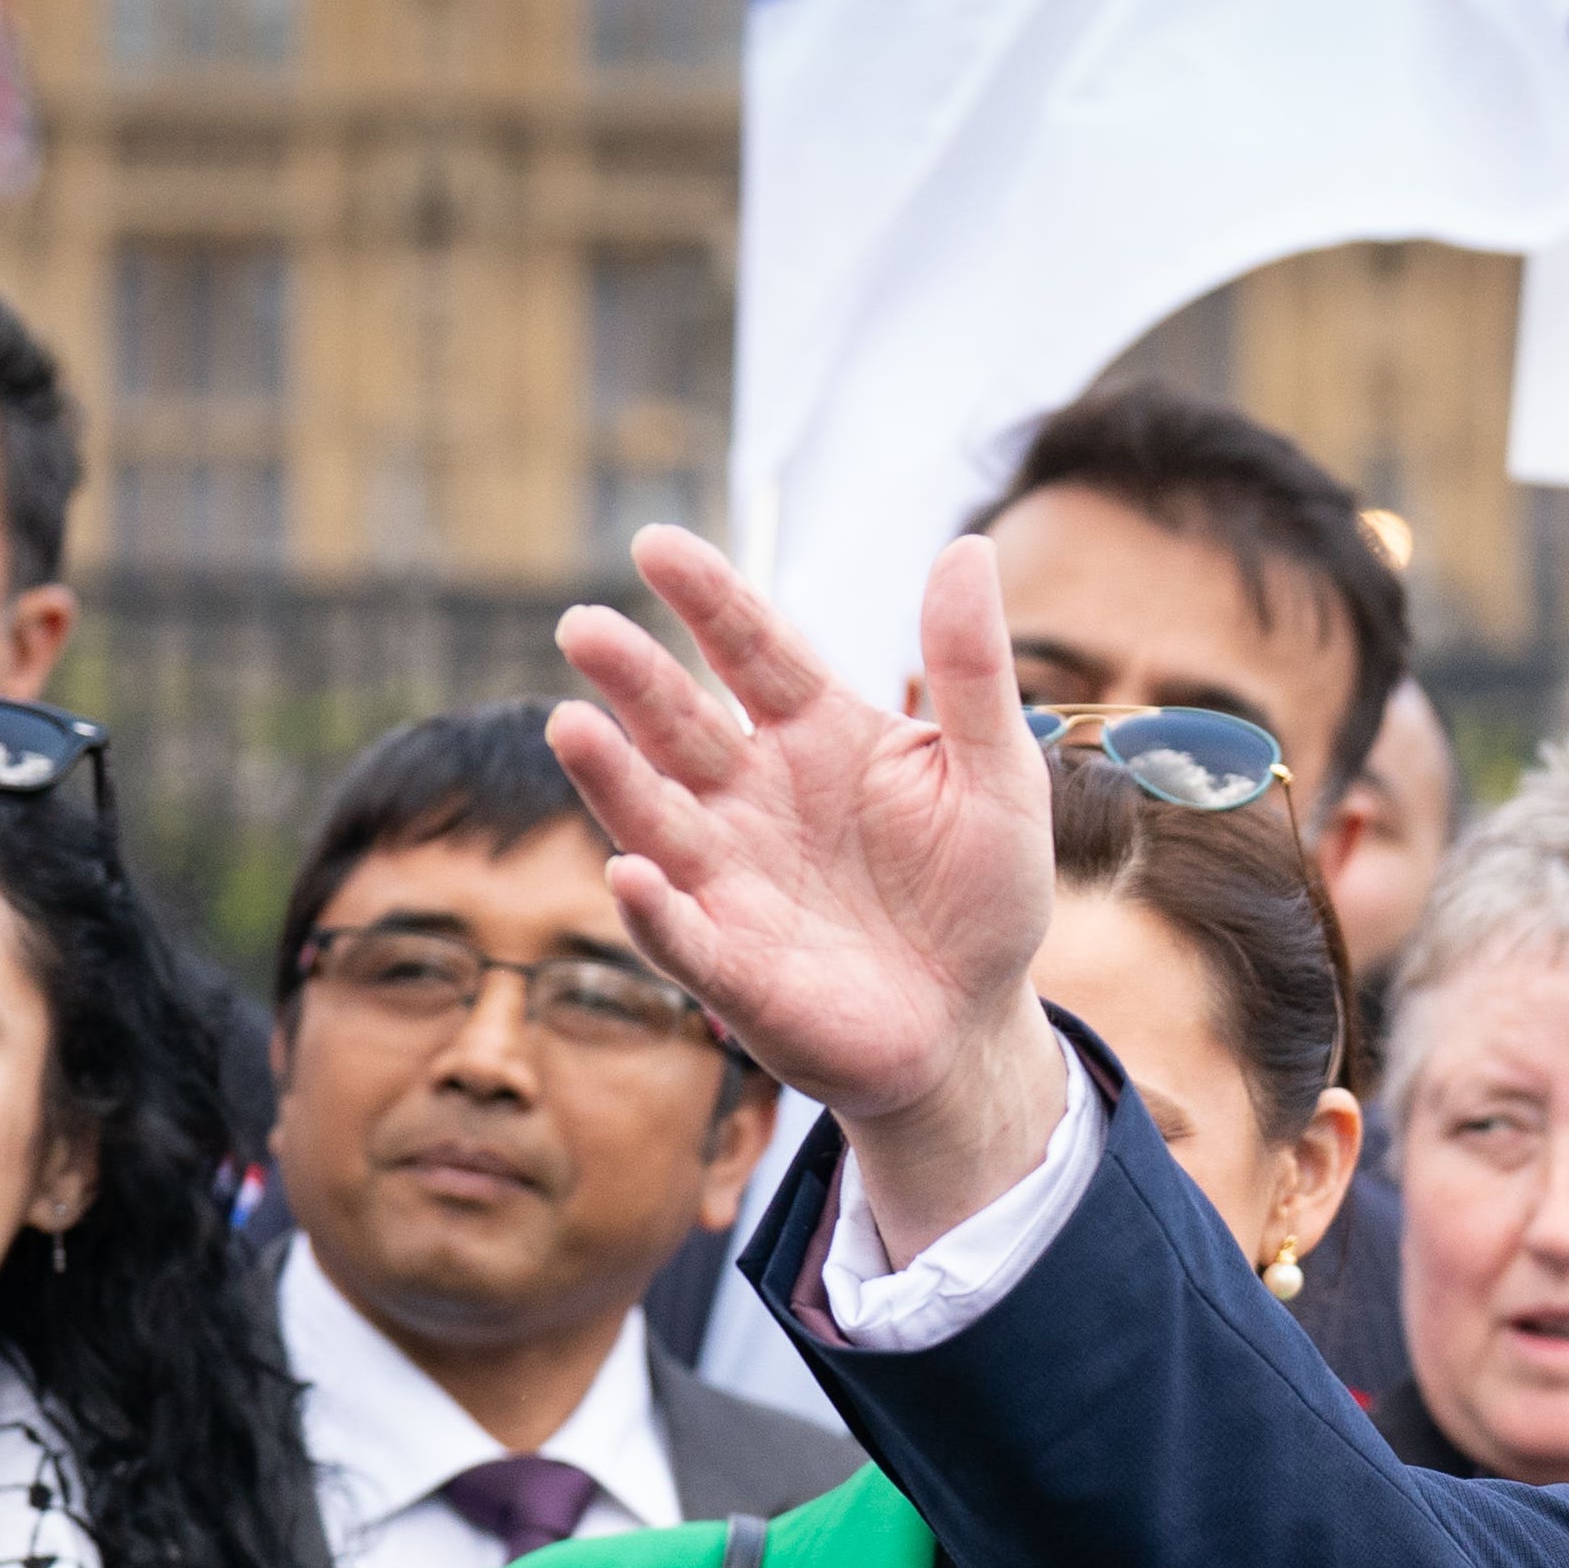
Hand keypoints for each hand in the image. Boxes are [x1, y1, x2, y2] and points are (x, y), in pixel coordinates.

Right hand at [551, 528, 1071, 1258]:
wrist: (972, 1021)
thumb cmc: (979, 892)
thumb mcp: (998, 777)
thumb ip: (972, 672)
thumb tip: (968, 548)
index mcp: (818, 734)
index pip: (755, 650)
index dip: (709, 600)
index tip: (656, 546)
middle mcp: (754, 796)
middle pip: (681, 724)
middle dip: (633, 678)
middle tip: (584, 626)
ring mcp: (732, 879)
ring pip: (656, 818)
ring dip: (613, 777)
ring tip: (571, 726)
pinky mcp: (732, 967)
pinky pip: (682, 934)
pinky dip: (654, 909)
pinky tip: (632, 874)